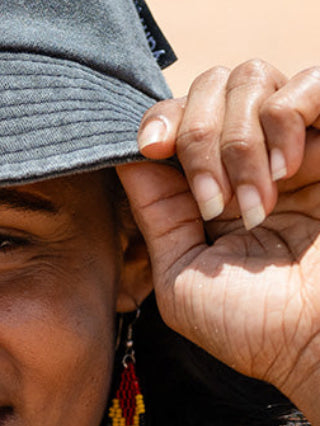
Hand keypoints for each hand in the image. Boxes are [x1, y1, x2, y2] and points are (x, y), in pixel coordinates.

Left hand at [117, 62, 319, 422]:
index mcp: (211, 187)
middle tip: (215, 204)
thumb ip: (155, 216)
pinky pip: (309, 80)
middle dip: (198, 138)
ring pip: (250, 79)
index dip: (159, 121)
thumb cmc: (255, 329)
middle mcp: (252, 159)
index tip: (153, 148)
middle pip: (208, 86)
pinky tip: (286, 170)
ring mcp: (296, 145)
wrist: (318, 346)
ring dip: (239, 140)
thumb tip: (125, 156)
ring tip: (257, 203)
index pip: (176, 116)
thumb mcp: (181, 278)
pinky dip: (286, 116)